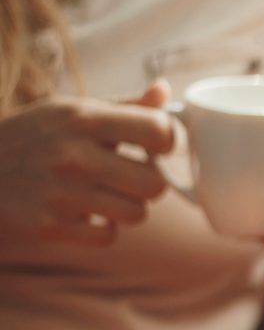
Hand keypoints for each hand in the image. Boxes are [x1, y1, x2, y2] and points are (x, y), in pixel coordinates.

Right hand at [0, 82, 173, 245]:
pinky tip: (83, 214)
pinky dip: (101, 230)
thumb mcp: (69, 111)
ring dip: (126, 208)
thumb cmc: (32, 138)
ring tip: (103, 195)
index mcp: (82, 118)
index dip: (165, 142)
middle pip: (155, 184)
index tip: (153, 147)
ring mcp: (62, 192)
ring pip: (137, 213)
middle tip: (127, 177)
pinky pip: (108, 237)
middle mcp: (74, 154)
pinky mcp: (51, 225)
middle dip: (147, 183)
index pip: (159, 131)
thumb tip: (164, 92)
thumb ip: (123, 106)